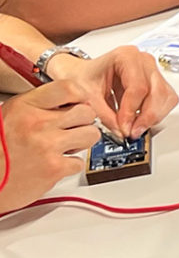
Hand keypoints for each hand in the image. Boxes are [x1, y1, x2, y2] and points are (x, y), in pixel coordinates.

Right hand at [0, 83, 99, 211]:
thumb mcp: (7, 117)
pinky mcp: (54, 169)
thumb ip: (36, 107)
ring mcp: (47, 146)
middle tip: (69, 130)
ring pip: (91, 135)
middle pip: (86, 112)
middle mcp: (36, 123)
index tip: (79, 104)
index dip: (80, 96)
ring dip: (81, 142)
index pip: (68, 89)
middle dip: (82, 121)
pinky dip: (69, 166)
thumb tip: (66, 102)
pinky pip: (80, 162)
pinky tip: (53, 164)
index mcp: (23, 107)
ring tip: (64, 146)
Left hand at [44, 47, 177, 139]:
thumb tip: (120, 130)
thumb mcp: (87, 96)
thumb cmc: (84, 78)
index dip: (131, 111)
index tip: (124, 127)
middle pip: (157, 92)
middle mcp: (144, 61)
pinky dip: (156, 115)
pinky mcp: (158, 84)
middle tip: (132, 132)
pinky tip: (140, 121)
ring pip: (166, 98)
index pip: (138, 87)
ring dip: (153, 117)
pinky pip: (167, 101)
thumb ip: (103, 114)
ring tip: (135, 128)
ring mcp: (154, 71)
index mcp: (126, 56)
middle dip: (145, 117)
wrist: (84, 75)